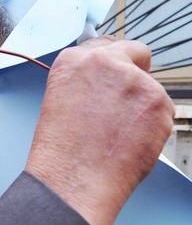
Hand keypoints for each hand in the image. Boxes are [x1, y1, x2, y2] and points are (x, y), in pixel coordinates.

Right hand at [25, 36, 174, 224]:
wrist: (73, 178)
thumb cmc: (61, 150)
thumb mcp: (61, 100)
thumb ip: (86, 82)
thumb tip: (106, 84)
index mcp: (74, 61)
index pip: (105, 46)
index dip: (112, 62)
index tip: (115, 72)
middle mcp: (106, 62)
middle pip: (135, 52)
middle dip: (134, 70)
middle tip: (125, 100)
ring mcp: (135, 81)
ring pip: (150, 87)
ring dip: (141, 105)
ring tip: (118, 134)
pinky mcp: (159, 102)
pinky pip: (162, 110)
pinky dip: (152, 125)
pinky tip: (130, 141)